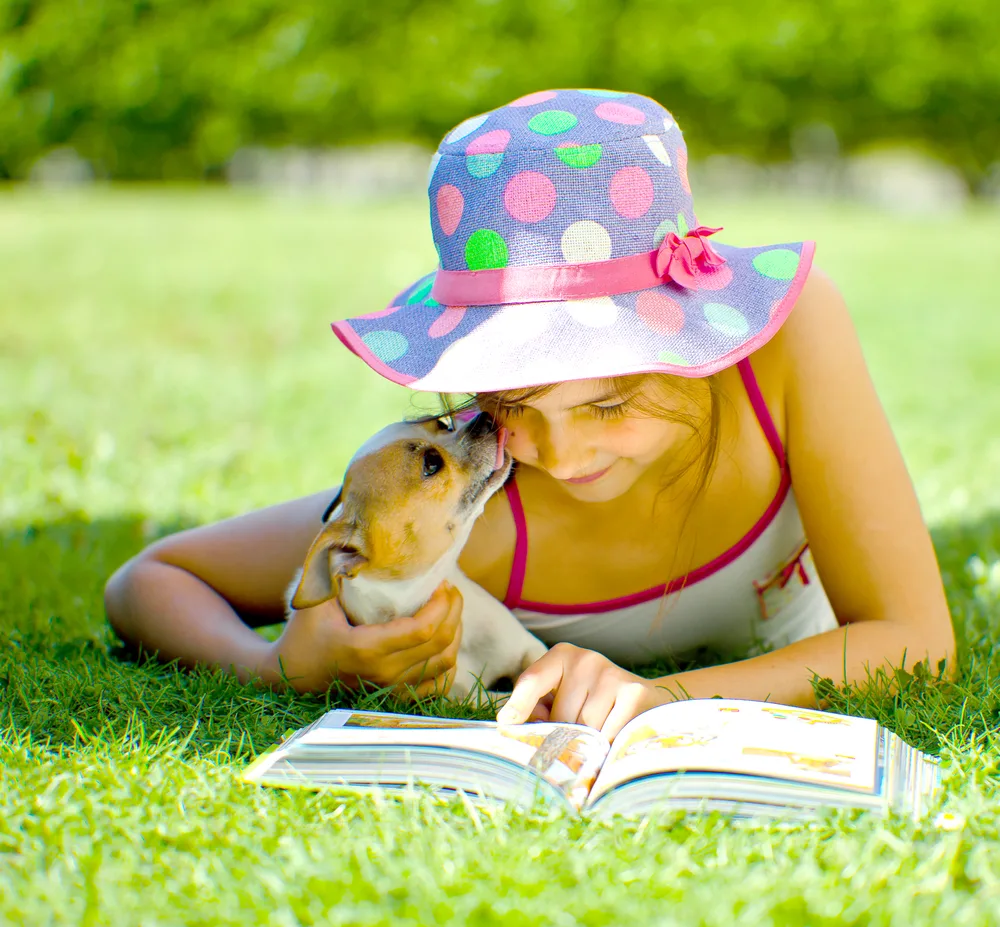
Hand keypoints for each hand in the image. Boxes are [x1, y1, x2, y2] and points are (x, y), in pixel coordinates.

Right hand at [260, 582, 462, 695]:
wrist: (290, 675)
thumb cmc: (304, 632)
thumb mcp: (315, 599)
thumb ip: (335, 571)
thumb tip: (360, 539)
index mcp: (366, 649)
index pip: (423, 629)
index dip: (441, 603)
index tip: (440, 582)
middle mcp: (383, 673)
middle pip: (440, 644)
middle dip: (453, 611)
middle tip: (449, 589)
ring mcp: (391, 689)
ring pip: (445, 664)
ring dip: (455, 633)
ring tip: (449, 609)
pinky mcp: (395, 697)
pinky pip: (438, 685)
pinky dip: (448, 661)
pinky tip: (446, 641)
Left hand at [496, 643, 659, 738]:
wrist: (648, 702)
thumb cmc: (594, 704)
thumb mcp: (565, 697)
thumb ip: (540, 708)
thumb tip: (514, 724)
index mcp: (561, 656)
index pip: (533, 680)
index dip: (518, 704)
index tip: (507, 724)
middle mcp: (585, 659)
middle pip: (560, 715)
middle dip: (566, 733)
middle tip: (580, 731)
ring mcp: (611, 674)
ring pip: (585, 728)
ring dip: (589, 741)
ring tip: (601, 731)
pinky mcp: (635, 692)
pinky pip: (608, 734)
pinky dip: (608, 745)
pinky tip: (616, 736)